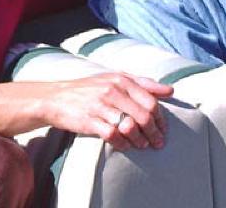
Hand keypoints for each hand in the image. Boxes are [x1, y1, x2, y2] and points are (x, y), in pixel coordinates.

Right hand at [44, 73, 172, 150]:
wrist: (55, 98)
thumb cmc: (89, 89)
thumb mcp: (115, 79)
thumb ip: (143, 84)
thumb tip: (170, 90)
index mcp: (122, 79)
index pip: (151, 101)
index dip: (161, 119)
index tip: (164, 130)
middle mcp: (113, 90)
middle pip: (144, 116)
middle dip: (154, 133)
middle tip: (158, 143)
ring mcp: (101, 105)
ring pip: (130, 126)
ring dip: (140, 140)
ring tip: (143, 146)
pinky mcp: (89, 120)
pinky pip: (113, 136)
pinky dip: (122, 144)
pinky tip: (125, 146)